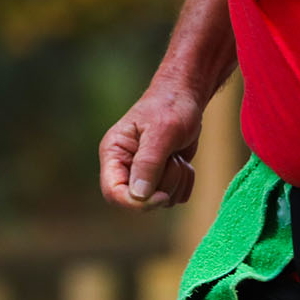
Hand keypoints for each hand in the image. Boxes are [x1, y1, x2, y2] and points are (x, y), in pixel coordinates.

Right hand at [98, 85, 202, 210]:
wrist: (186, 97)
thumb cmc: (170, 106)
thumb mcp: (161, 131)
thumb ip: (149, 163)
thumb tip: (138, 196)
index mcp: (114, 153)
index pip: (113, 193)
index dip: (135, 202)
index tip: (161, 196)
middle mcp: (125, 167)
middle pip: (139, 201)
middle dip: (163, 185)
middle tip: (173, 159)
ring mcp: (144, 175)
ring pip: (160, 201)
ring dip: (176, 181)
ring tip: (176, 154)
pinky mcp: (162, 178)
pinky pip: (176, 197)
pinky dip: (185, 182)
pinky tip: (183, 160)